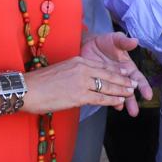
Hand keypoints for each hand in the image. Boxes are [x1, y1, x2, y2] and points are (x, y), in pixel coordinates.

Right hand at [20, 56, 137, 115]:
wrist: (28, 89)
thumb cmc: (41, 82)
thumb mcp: (62, 69)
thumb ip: (75, 72)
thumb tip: (83, 80)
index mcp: (78, 60)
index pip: (102, 65)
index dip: (116, 69)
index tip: (126, 71)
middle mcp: (82, 68)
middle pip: (108, 74)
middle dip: (123, 79)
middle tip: (134, 83)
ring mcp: (82, 82)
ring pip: (107, 86)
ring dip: (121, 90)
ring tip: (131, 93)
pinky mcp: (79, 96)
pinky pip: (100, 98)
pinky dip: (112, 100)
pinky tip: (119, 101)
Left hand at [81, 32, 152, 115]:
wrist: (89, 44)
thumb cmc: (106, 42)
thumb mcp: (116, 39)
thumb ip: (124, 42)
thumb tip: (135, 41)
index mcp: (128, 68)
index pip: (138, 79)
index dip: (144, 87)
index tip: (148, 95)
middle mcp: (121, 77)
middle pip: (129, 91)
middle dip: (132, 101)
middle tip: (134, 112)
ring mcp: (110, 82)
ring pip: (117, 94)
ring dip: (120, 102)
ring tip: (122, 110)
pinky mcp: (98, 83)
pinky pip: (103, 93)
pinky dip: (107, 99)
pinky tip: (110, 105)